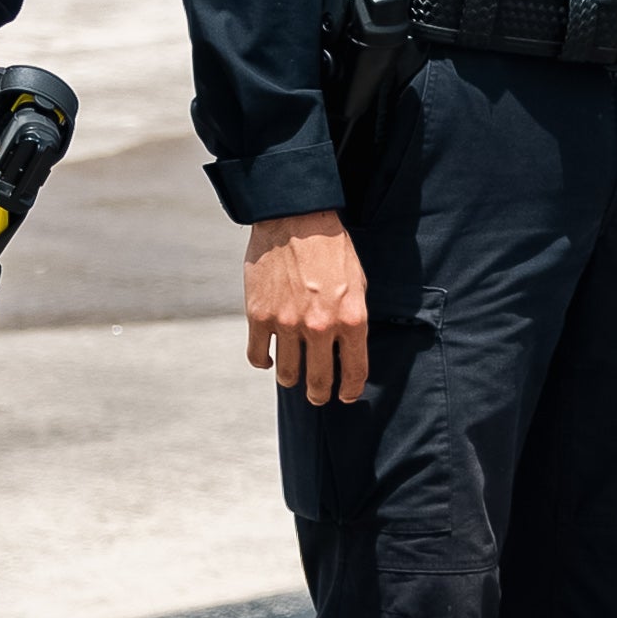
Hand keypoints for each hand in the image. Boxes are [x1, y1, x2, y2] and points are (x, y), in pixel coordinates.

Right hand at [243, 210, 371, 406]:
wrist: (296, 220)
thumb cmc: (332, 249)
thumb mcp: (358, 283)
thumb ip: (353, 318)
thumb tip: (348, 347)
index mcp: (351, 318)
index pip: (354, 370)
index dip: (351, 389)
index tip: (347, 395)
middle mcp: (320, 327)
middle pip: (319, 380)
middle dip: (320, 394)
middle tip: (318, 396)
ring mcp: (287, 324)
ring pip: (288, 373)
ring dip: (292, 380)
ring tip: (294, 379)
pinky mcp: (259, 317)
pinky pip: (258, 356)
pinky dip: (264, 362)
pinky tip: (269, 361)